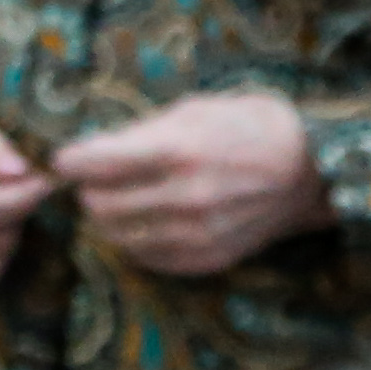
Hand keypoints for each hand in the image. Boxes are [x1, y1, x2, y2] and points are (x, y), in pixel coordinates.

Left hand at [47, 92, 332, 277]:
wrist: (307, 170)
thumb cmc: (245, 126)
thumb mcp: (191, 110)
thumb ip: (140, 133)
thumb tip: (91, 150)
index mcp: (177, 150)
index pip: (94, 164)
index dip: (68, 160)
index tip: (63, 158)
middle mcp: (185, 198)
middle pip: (98, 204)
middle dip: (87, 189)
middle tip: (94, 177)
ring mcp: (198, 234)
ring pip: (117, 235)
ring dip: (109, 217)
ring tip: (119, 197)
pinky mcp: (208, 259)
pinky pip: (147, 258)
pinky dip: (135, 240)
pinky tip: (144, 220)